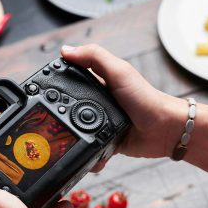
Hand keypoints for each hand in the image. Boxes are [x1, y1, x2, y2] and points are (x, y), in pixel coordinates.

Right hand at [61, 44, 186, 165]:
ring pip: (77, 134)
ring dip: (72, 141)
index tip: (43, 92)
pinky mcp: (106, 143)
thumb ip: (94, 57)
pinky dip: (86, 157)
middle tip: (49, 125)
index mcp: (99, 84)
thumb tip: (66, 51)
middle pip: (69, 110)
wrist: (164, 130)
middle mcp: (98, 104)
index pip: (72, 80)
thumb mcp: (118, 72)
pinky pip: (89, 151)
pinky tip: (86, 157)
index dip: (58, 84)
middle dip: (59, 119)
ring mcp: (101, 125)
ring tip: (65, 144)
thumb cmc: (145, 98)